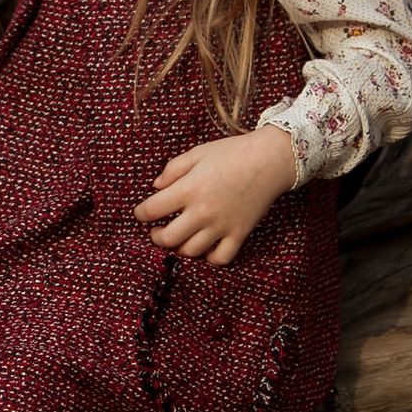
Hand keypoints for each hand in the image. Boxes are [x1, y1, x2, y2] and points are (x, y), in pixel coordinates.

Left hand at [132, 126, 295, 265]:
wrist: (271, 159)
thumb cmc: (232, 152)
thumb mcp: (197, 153)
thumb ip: (172, 169)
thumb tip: (156, 187)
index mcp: (189, 188)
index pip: (151, 210)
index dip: (140, 214)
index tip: (142, 213)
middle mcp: (203, 210)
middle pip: (168, 239)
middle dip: (156, 237)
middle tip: (157, 230)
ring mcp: (222, 225)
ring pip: (191, 251)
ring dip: (180, 248)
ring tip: (180, 237)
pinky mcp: (240, 233)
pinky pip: (221, 258)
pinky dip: (210, 257)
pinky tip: (206, 246)